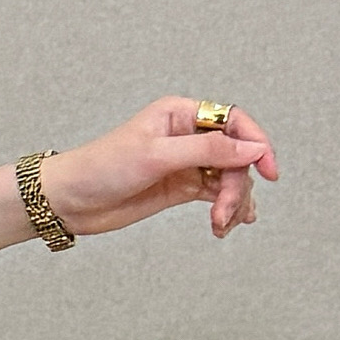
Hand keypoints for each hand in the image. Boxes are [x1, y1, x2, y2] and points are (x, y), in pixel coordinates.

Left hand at [46, 96, 278, 240]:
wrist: (71, 200)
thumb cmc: (103, 168)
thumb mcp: (157, 156)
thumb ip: (208, 151)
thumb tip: (254, 148)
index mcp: (180, 114)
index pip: (234, 120)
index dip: (257, 143)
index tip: (269, 171)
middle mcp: (187, 135)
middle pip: (236, 156)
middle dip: (238, 185)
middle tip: (225, 212)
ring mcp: (187, 162)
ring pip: (230, 178)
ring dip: (233, 202)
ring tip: (221, 225)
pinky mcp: (182, 187)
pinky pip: (218, 195)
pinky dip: (226, 210)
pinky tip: (225, 226)